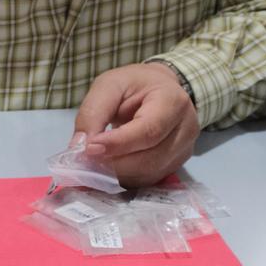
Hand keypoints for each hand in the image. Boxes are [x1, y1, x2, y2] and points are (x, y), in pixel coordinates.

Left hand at [74, 62, 199, 186]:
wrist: (158, 90)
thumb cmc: (134, 85)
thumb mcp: (109, 85)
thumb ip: (93, 112)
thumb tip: (79, 146)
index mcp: (173, 101)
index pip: (148, 130)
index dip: (118, 144)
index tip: (89, 149)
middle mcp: (186, 128)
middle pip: (149, 157)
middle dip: (114, 163)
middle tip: (85, 162)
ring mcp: (184, 150)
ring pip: (149, 173)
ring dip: (117, 174)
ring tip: (94, 164)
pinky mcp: (175, 165)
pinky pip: (149, 179)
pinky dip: (125, 178)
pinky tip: (109, 169)